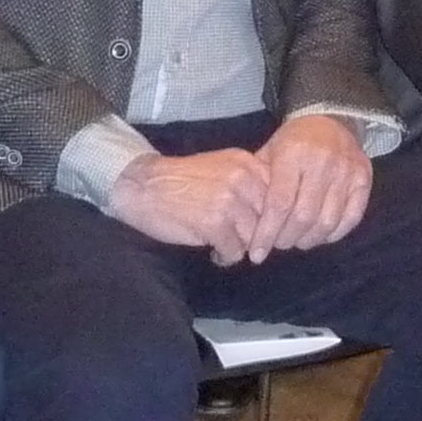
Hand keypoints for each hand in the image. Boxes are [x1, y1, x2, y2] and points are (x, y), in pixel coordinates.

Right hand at [113, 147, 274, 262]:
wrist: (141, 186)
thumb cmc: (181, 181)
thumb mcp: (221, 169)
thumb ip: (249, 183)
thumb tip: (276, 212)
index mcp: (247, 163)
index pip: (280, 194)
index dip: (273, 216)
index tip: (263, 228)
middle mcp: (242, 179)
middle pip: (270, 219)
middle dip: (258, 234)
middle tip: (242, 240)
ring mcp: (229, 200)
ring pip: (254, 237)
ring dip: (241, 247)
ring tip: (224, 245)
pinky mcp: (214, 223)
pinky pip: (235, 252)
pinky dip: (225, 257)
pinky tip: (213, 251)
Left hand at [248, 112, 371, 256]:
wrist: (332, 119)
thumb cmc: (293, 142)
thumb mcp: (269, 153)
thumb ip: (259, 185)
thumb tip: (246, 226)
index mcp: (293, 154)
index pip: (279, 203)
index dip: (267, 233)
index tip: (257, 254)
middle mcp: (323, 162)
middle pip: (303, 216)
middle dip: (287, 239)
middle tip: (278, 245)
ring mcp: (347, 170)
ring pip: (327, 221)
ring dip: (309, 240)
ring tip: (297, 240)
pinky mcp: (364, 179)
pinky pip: (351, 218)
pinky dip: (334, 234)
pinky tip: (320, 235)